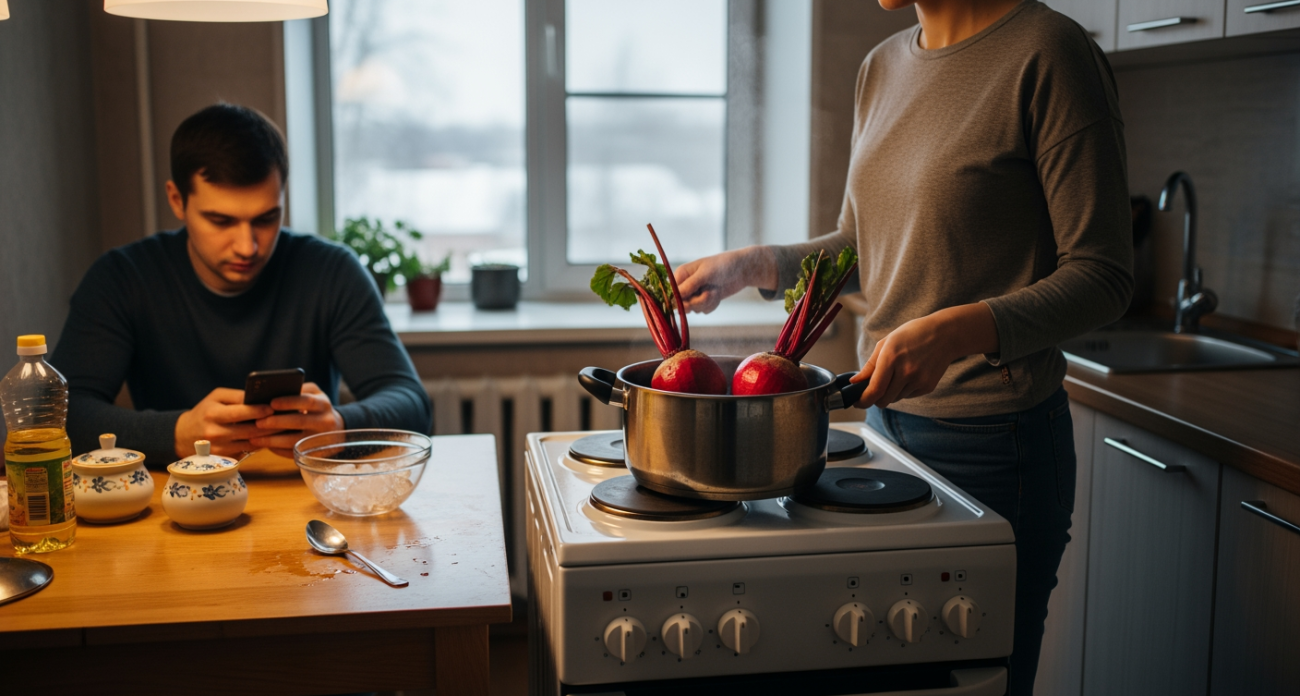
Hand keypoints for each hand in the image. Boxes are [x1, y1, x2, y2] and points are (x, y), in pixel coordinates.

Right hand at [174, 388, 278, 457]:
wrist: (184, 435)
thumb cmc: (205, 411)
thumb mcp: (216, 397)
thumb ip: (236, 396)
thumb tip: (258, 398)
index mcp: (213, 415)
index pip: (240, 413)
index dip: (258, 410)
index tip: (272, 408)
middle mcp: (215, 433)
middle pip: (249, 430)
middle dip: (269, 424)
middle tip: (284, 419)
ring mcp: (220, 449)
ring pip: (251, 443)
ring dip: (268, 436)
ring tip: (282, 428)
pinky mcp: (224, 459)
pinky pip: (247, 451)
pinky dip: (259, 444)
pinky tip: (269, 437)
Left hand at [249, 382, 343, 456]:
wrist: (336, 430)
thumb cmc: (317, 408)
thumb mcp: (315, 395)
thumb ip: (299, 390)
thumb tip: (273, 391)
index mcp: (324, 404)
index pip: (307, 401)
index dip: (289, 402)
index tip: (271, 402)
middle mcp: (325, 422)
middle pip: (300, 421)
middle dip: (277, 422)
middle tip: (258, 422)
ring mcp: (320, 440)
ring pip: (295, 441)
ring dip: (273, 440)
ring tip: (255, 438)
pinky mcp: (315, 454)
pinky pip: (294, 453)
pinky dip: (277, 450)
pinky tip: (264, 445)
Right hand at [676, 246, 777, 313]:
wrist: (742, 269)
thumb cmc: (723, 265)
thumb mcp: (705, 274)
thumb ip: (689, 286)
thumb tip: (673, 299)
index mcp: (681, 274)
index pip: (671, 292)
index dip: (678, 300)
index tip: (688, 303)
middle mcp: (686, 284)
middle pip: (682, 304)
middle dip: (697, 302)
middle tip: (708, 293)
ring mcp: (695, 293)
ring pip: (694, 308)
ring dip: (707, 302)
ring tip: (715, 289)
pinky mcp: (705, 300)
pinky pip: (704, 310)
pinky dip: (713, 304)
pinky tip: (718, 293)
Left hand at [850, 303, 998, 408]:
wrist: (945, 335)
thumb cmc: (912, 334)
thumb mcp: (886, 343)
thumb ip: (870, 365)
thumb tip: (855, 382)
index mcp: (891, 357)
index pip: (874, 390)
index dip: (863, 400)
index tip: (858, 403)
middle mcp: (905, 371)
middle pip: (883, 400)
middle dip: (875, 399)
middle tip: (874, 390)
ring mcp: (918, 380)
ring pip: (895, 399)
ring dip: (890, 393)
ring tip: (897, 374)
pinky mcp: (928, 386)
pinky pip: (908, 396)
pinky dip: (904, 390)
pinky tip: (910, 374)